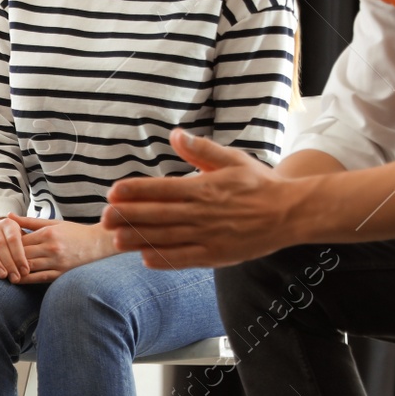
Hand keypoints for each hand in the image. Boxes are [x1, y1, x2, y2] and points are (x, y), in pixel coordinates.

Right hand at [0, 215, 28, 281]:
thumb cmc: (15, 243)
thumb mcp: (23, 240)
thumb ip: (25, 251)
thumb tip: (26, 271)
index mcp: (8, 224)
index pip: (13, 239)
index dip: (19, 256)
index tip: (25, 271)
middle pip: (0, 244)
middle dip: (9, 263)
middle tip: (15, 278)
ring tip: (2, 275)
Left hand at [10, 214, 115, 282]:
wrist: (99, 244)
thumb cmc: (75, 233)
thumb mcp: (53, 224)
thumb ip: (29, 222)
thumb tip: (9, 216)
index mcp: (48, 233)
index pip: (20, 240)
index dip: (5, 245)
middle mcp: (51, 247)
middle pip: (21, 254)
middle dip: (5, 258)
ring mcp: (57, 261)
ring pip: (28, 266)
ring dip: (12, 270)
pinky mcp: (61, 273)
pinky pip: (39, 278)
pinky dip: (26, 279)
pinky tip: (15, 280)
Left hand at [102, 129, 301, 268]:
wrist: (291, 213)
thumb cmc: (260, 184)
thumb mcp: (232, 160)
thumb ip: (201, 150)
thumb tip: (175, 135)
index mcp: (204, 187)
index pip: (161, 189)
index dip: (135, 191)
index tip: (113, 193)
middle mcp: (202, 213)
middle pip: (158, 215)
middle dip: (128, 217)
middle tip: (104, 218)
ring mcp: (209, 236)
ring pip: (167, 239)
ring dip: (139, 240)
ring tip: (116, 240)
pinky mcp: (217, 255)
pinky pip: (185, 259)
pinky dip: (165, 260)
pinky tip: (145, 259)